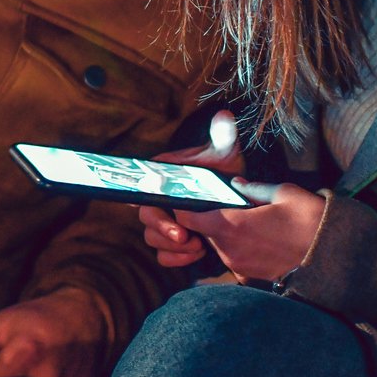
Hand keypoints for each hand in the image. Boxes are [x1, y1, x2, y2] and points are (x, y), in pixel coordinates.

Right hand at [138, 110, 244, 267]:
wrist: (233, 197)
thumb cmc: (223, 173)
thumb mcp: (225, 155)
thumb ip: (222, 138)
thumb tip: (224, 117)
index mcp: (161, 177)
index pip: (142, 187)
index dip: (145, 199)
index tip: (163, 207)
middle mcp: (158, 200)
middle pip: (146, 218)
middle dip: (163, 229)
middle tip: (184, 236)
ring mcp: (165, 222)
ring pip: (153, 239)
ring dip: (173, 246)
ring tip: (197, 245)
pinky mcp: (174, 243)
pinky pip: (164, 256)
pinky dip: (177, 258)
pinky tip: (197, 253)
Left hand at [145, 181, 325, 281]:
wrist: (334, 260)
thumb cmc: (310, 222)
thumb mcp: (284, 193)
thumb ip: (254, 188)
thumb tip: (237, 184)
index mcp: (231, 226)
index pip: (188, 217)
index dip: (185, 206)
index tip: (190, 198)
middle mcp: (229, 251)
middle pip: (204, 231)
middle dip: (212, 218)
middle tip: (233, 206)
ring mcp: (239, 268)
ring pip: (220, 245)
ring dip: (229, 234)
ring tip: (254, 223)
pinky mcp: (250, 279)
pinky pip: (236, 259)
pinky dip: (242, 249)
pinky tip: (263, 241)